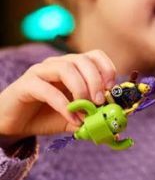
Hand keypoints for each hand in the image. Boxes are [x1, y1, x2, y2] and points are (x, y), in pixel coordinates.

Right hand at [0, 50, 116, 142]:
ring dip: (81, 89)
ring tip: (85, 110)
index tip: (111, 89)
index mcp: (74, 67)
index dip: (107, 69)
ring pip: (66, 68)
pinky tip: (72, 118)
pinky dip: (64, 105)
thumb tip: (112, 123)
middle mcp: (58, 64)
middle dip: (96, 81)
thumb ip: (93, 116)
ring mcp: (41, 71)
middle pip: (83, 60)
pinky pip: (47, 89)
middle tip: (100, 101)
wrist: (17, 124)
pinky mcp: (26, 84)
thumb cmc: (48, 115)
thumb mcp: (77, 116)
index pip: (95, 55)